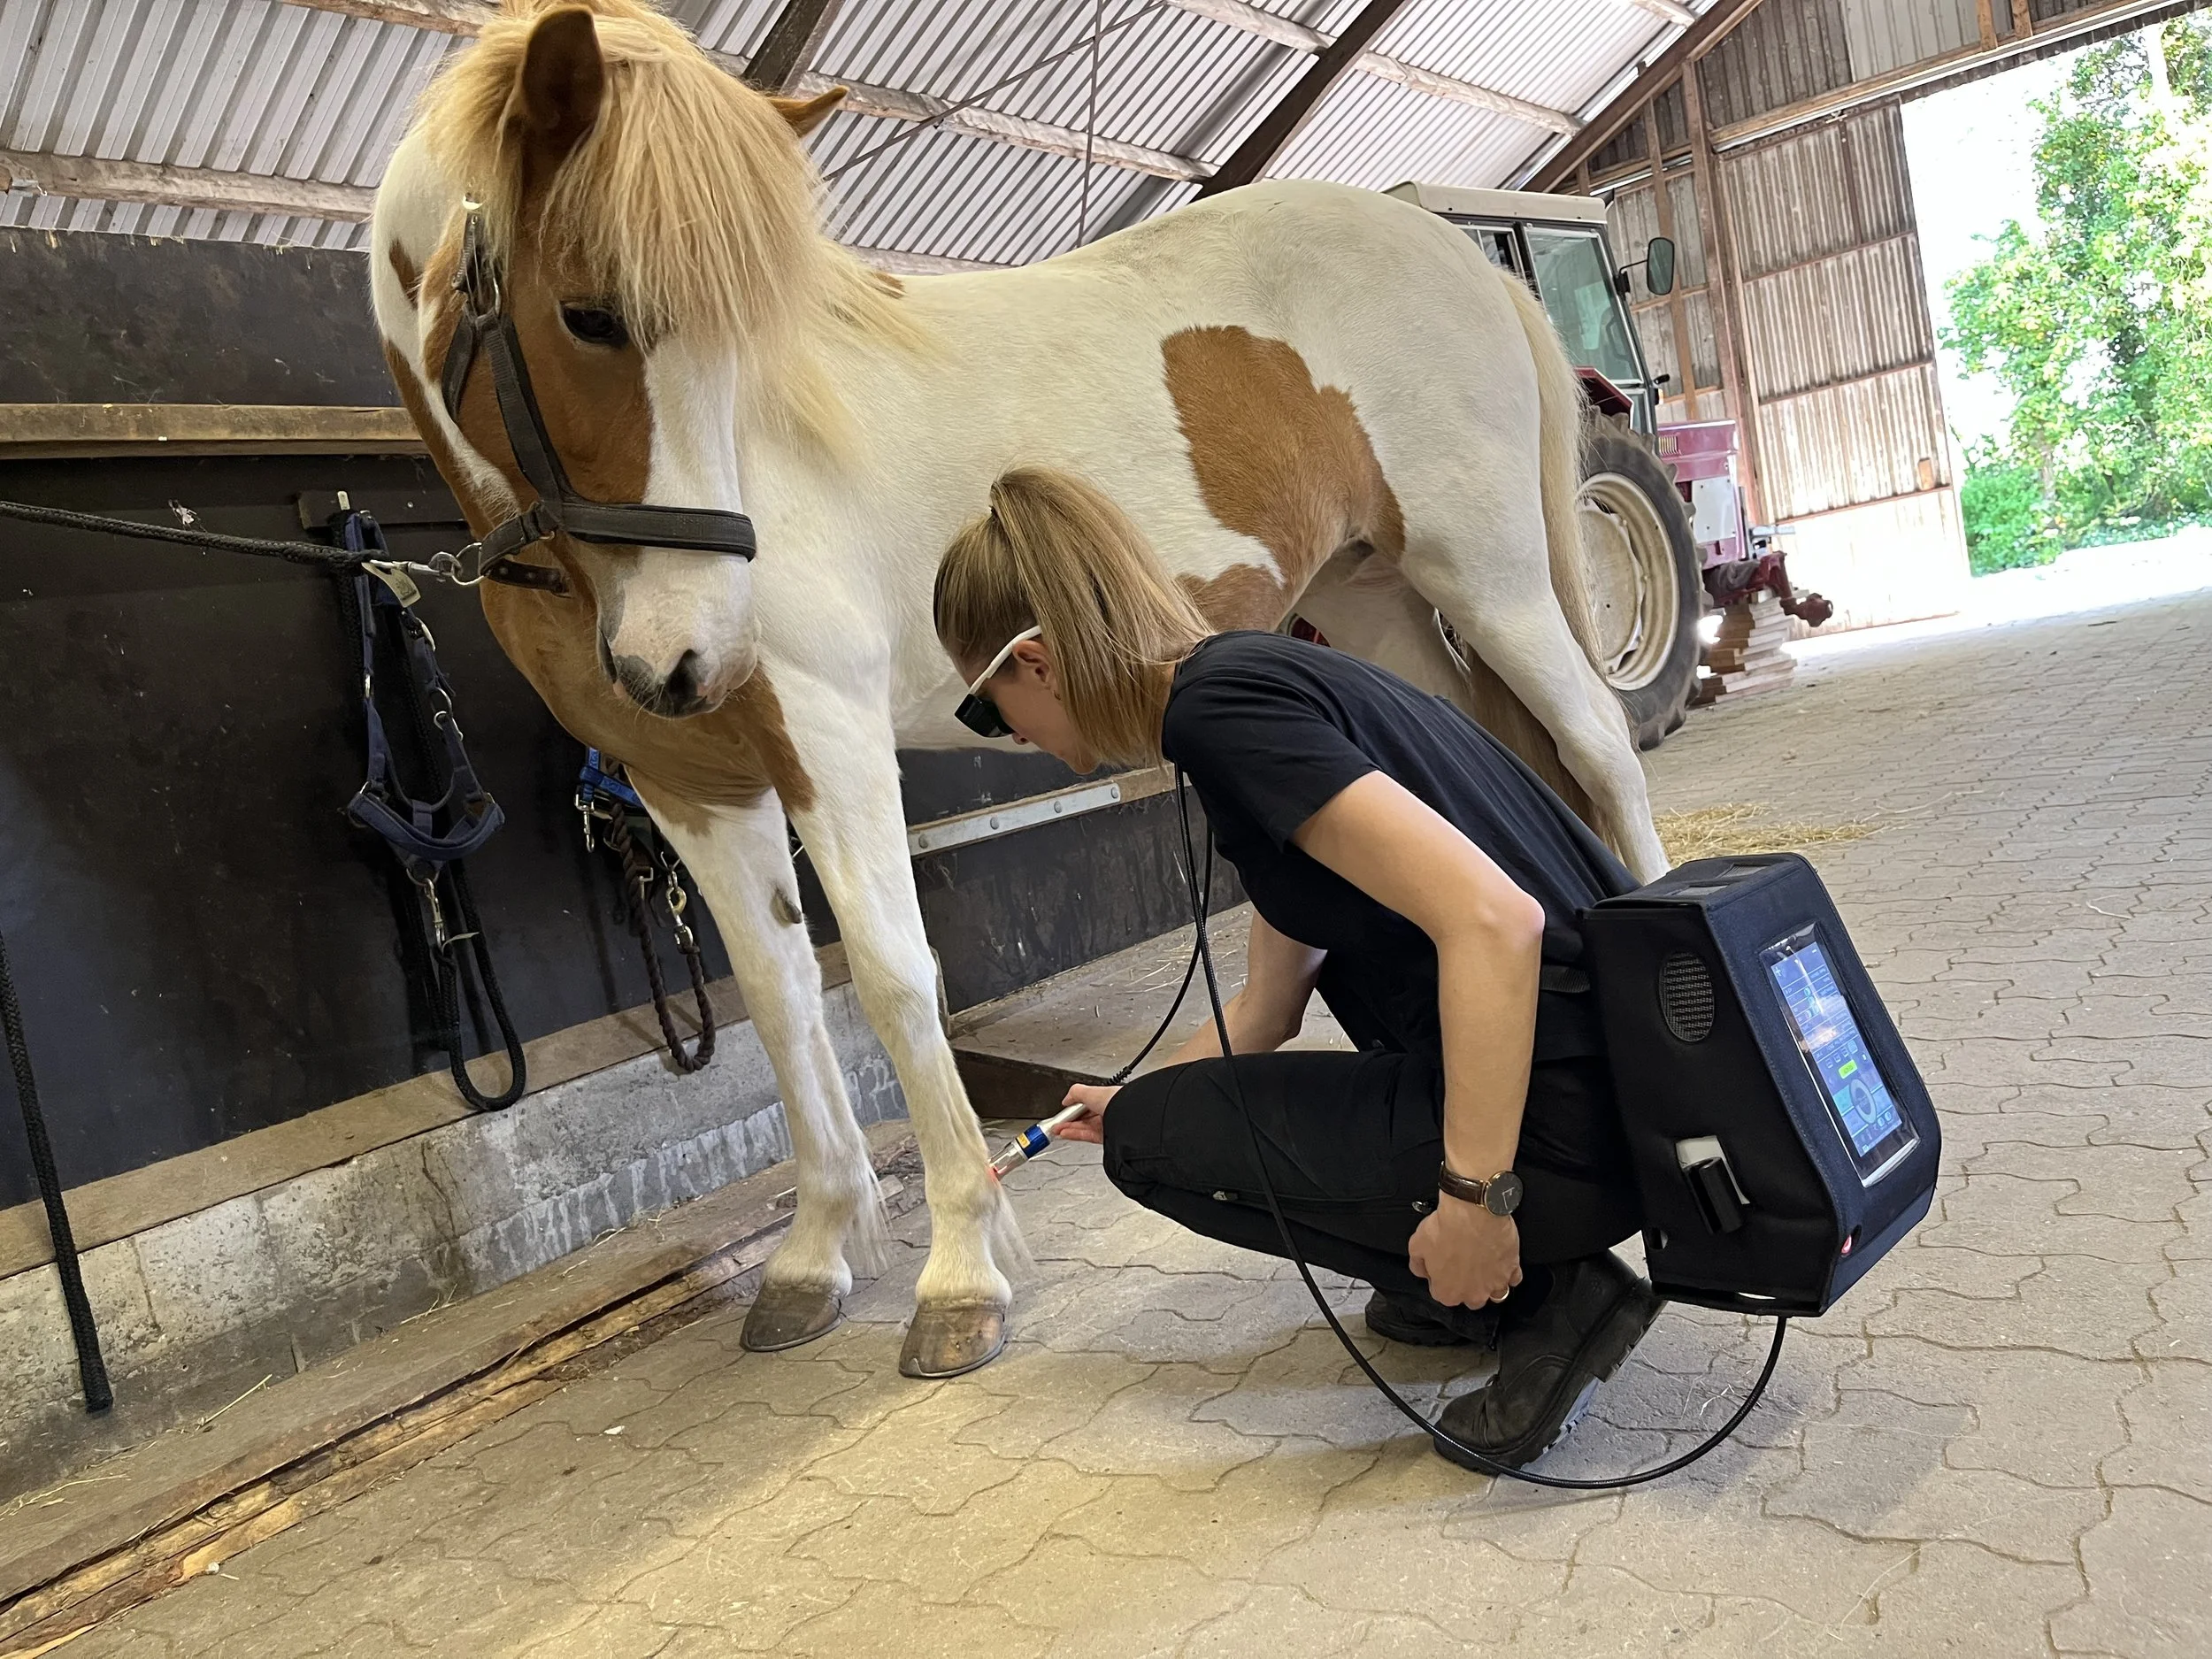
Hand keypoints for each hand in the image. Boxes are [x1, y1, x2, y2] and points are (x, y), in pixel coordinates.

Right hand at [1052, 1083, 1119, 1144]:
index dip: (1072, 1107)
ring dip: (1068, 1128)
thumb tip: (1066, 1099)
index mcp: (1107, 1097)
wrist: (1129, 1118)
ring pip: (1084, 1127)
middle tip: (1056, 1122)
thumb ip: (1076, 1093)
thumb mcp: (1091, 1092)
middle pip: (1084, 1116)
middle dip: (1068, 1119)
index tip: (1062, 1110)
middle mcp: (1108, 1111)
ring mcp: (1107, 1125)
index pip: (1086, 1102)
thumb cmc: (1117, 1100)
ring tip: (1056, 1129)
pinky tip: (1064, 1133)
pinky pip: (1087, 1135)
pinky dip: (1074, 1134)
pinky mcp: (1106, 1137)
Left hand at [1408, 1196, 1522, 1308]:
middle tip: (1463, 1265)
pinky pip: (1513, 1278)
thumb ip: (1418, 1264)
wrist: (1474, 1211)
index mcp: (1447, 1292)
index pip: (1442, 1294)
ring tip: (1483, 1266)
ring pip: (1495, 1294)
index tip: (1442, 1266)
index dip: (1440, 1278)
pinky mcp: (1512, 1269)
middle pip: (1471, 1298)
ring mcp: (1495, 1284)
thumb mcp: (1417, 1245)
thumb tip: (1422, 1270)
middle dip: (1467, 1285)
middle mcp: (1473, 1295)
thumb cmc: (1447, 1227)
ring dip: (1489, 1283)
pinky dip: (1508, 1272)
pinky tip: (1500, 1261)